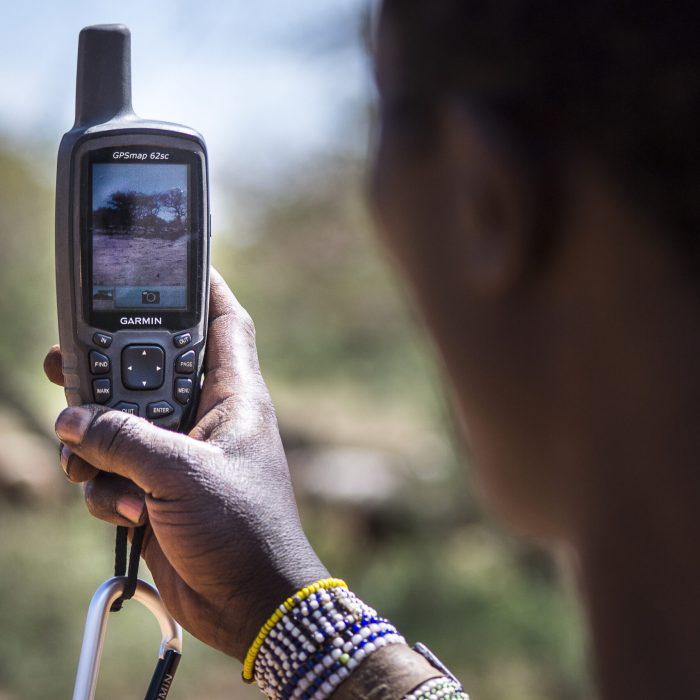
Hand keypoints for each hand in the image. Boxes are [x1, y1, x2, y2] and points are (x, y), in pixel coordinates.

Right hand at [44, 270, 328, 659]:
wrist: (250, 602)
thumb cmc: (242, 531)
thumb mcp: (181, 474)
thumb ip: (124, 440)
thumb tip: (72, 419)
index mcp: (233, 397)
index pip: (223, 324)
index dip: (204, 289)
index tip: (179, 261)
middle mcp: (206, 418)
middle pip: (152, 370)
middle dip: (109, 369)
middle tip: (65, 359)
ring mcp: (180, 454)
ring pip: (123, 423)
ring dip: (96, 442)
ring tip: (85, 460)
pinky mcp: (158, 490)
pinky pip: (114, 470)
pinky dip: (104, 486)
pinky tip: (121, 507)